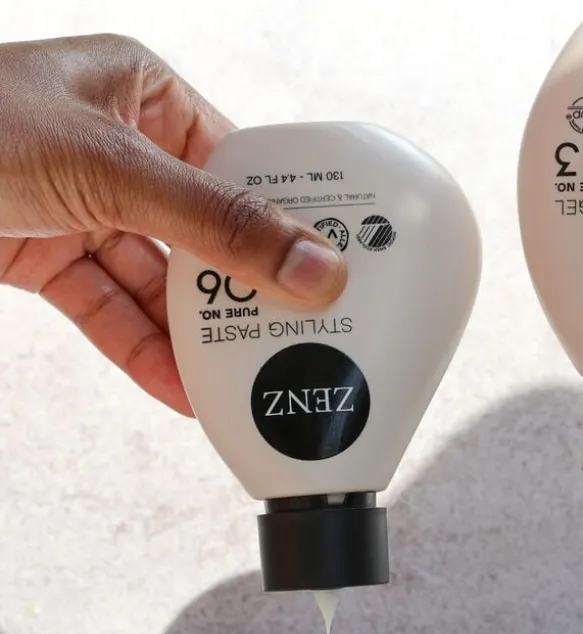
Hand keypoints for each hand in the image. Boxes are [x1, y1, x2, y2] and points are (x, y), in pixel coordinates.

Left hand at [0, 34, 346, 415]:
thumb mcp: (111, 169)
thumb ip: (217, 226)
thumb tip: (315, 267)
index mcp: (144, 93)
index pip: (243, 165)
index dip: (288, 223)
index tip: (332, 275)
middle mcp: (122, 148)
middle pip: (206, 233)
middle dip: (241, 294)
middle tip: (293, 341)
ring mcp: (87, 206)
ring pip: (161, 281)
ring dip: (195, 336)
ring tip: (243, 381)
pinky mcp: (51, 257)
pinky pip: (112, 310)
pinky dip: (143, 352)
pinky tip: (182, 392)